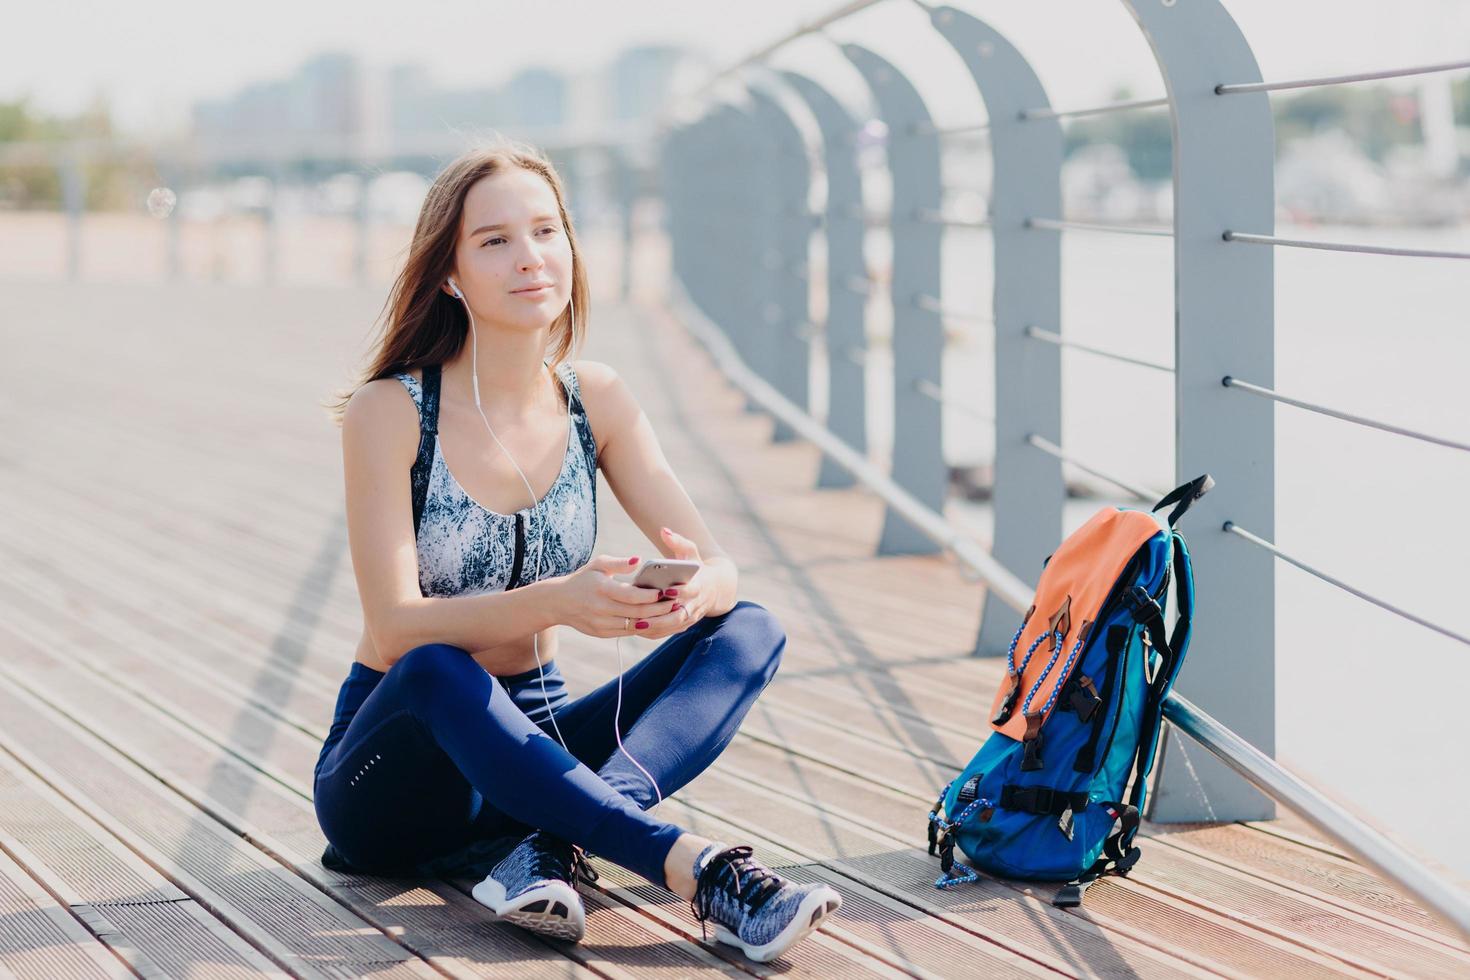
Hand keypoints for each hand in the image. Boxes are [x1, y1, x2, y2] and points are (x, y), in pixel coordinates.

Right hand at [554, 554, 677, 638]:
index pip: (632, 595)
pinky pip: (627, 632)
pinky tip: (654, 621)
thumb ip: (619, 562)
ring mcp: (601, 623)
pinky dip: (642, 627)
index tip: (666, 591)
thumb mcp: (598, 564)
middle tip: (675, 604)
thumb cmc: (583, 579)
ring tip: (670, 613)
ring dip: (654, 620)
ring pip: (634, 625)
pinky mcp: (602, 633)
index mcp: (602, 588)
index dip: (651, 595)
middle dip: (659, 609)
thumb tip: (639, 560)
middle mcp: (601, 608)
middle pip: (637, 613)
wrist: (559, 602)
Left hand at [631, 527, 708, 640]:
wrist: (715, 588)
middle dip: (661, 618)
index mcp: (698, 586)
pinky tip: (639, 630)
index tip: (665, 591)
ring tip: (635, 625)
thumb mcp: (691, 551)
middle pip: (679, 615)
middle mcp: (695, 604)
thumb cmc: (697, 566)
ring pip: (673, 626)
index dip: (679, 592)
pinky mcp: (685, 624)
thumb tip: (664, 530)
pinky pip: (670, 632)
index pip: (690, 591)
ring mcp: (691, 617)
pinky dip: (656, 633)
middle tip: (641, 618)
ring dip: (655, 628)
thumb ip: (678, 541)